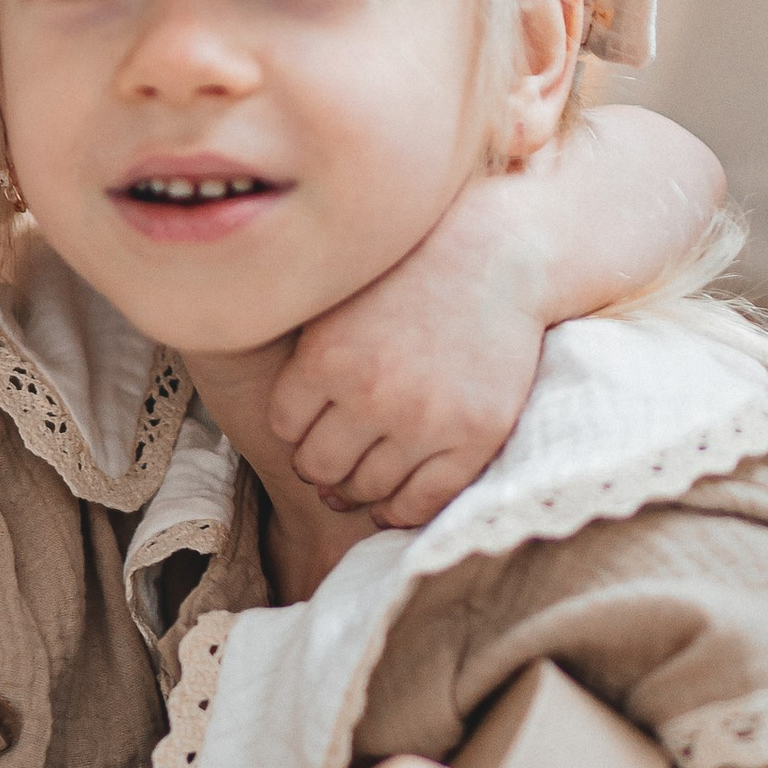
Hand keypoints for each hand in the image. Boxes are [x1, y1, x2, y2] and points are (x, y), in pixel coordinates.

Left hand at [269, 173, 545, 526]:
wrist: (496, 257)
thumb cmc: (407, 273)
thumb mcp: (337, 297)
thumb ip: (300, 351)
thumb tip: (270, 419)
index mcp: (327, 357)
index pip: (285, 428)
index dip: (296, 427)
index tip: (311, 421)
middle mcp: (372, 393)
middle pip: (319, 467)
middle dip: (320, 465)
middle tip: (332, 457)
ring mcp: (426, 419)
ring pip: (367, 489)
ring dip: (359, 489)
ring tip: (362, 473)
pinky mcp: (474, 436)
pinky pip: (423, 501)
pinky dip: (401, 510)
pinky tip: (393, 501)